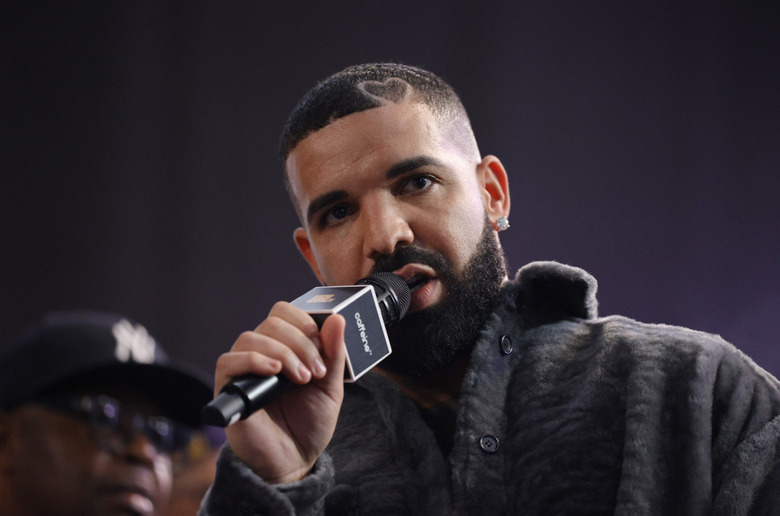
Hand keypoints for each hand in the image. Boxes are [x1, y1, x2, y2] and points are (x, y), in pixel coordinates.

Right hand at [213, 301, 345, 482]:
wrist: (295, 461)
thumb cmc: (309, 424)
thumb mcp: (330, 387)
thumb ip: (334, 353)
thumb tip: (338, 319)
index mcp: (284, 348)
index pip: (284, 313)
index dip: (304, 322)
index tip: (322, 349)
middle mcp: (261, 354)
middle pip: (271, 323)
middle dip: (299, 343)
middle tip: (314, 372)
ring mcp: (243, 370)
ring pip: (250, 338)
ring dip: (282, 353)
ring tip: (301, 379)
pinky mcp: (228, 389)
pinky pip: (228, 361)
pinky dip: (253, 360)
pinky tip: (274, 372)